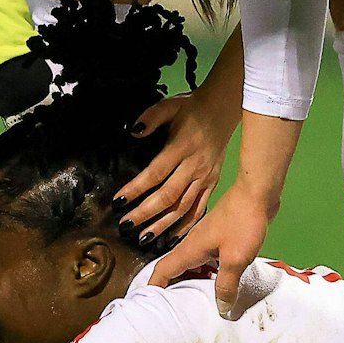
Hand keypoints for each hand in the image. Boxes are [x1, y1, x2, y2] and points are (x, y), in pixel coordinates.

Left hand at [115, 89, 240, 239]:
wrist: (224, 109)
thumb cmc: (193, 108)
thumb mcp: (170, 105)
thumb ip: (151, 117)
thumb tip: (134, 132)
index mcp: (181, 147)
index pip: (155, 173)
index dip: (136, 189)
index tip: (119, 201)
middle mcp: (194, 166)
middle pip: (168, 196)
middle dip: (145, 213)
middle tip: (126, 224)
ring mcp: (205, 177)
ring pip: (183, 207)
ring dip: (164, 225)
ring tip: (145, 237)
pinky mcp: (213, 183)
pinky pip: (200, 209)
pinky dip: (187, 225)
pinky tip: (173, 237)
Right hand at [148, 180, 277, 319]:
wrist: (257, 193)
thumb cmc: (243, 222)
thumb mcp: (235, 259)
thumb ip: (226, 285)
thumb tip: (222, 310)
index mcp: (190, 249)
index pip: (163, 270)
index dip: (153, 287)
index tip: (148, 305)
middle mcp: (193, 244)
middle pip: (175, 270)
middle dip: (170, 289)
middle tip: (173, 310)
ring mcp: (207, 240)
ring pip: (192, 266)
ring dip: (191, 281)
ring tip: (195, 301)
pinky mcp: (220, 239)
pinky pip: (207, 261)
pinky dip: (207, 274)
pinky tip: (218, 282)